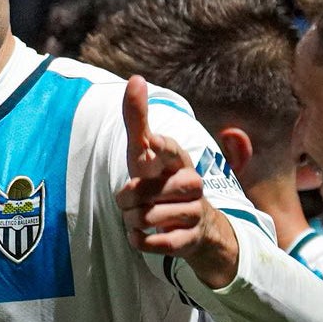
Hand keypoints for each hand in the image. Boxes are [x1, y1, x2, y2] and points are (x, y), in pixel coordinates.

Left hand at [118, 77, 238, 287]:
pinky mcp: (192, 239)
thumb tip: (135, 78)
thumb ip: (138, 120)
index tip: (150, 141)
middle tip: (132, 201)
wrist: (195, 227)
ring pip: (148, 217)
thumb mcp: (146, 154)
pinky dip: (141, 242)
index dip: (159, 147)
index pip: (169, 149)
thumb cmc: (161, 183)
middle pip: (145, 191)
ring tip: (140, 218)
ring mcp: (194, 211)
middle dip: (127, 199)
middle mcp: (192, 182)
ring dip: (133, 221)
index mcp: (179, 159)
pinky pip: (157, 243)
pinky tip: (140, 236)